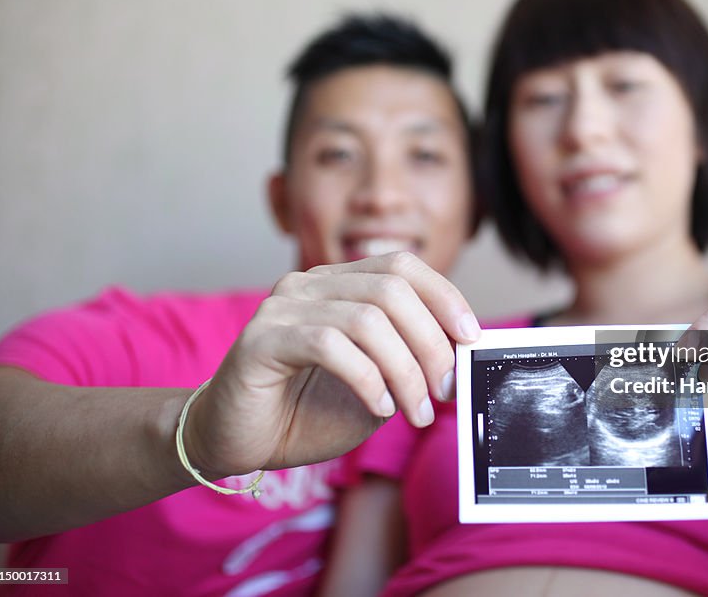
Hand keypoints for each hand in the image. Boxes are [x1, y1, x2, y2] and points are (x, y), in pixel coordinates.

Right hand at [181, 252, 479, 477]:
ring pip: (366, 319)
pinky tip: (379, 407)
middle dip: (431, 343)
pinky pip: (329, 345)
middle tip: (445, 390)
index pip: (402, 266)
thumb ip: (409, 363)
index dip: (444, 297)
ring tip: (416, 410)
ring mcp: (283, 307)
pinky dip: (367, 379)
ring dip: (405, 370)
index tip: (471, 339)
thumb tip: (460, 355)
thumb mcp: (376, 385)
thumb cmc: (305, 412)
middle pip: (392, 289)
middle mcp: (309, 284)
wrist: (236, 440)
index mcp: (338, 284)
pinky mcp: (261, 339)